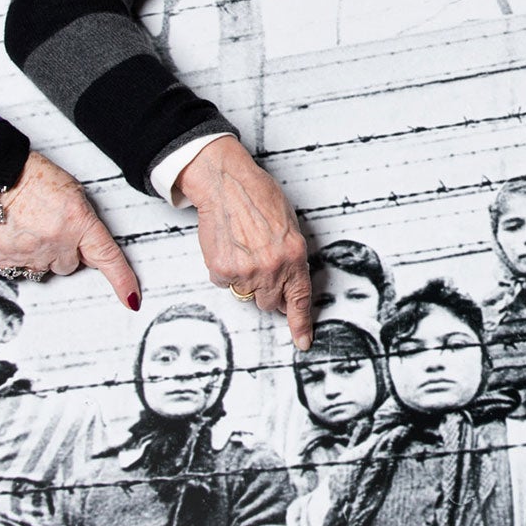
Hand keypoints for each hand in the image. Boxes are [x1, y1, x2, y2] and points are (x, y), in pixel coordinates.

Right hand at [0, 152, 140, 308]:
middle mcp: (56, 241)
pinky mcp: (5, 259)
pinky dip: (18, 254)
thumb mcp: (71, 193)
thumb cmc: (31, 177)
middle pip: (70, 265)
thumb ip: (81, 223)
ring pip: (43, 267)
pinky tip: (14, 233)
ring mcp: (30, 253)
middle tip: (50, 228)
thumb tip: (84, 243)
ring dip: (40, 254)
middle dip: (64, 251)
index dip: (122, 280)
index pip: (107, 257)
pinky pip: (18, 267)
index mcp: (78, 222)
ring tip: (29, 228)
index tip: (131, 298)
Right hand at [177, 137, 312, 348]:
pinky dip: (224, 269)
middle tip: (259, 264)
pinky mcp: (223, 270)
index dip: (300, 325)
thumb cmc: (257, 198)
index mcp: (294, 256)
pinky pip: (224, 283)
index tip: (303, 341)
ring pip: (245, 294)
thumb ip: (290, 259)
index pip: (300, 299)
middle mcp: (273, 268)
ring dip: (244, 279)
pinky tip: (227, 247)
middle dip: (266, 289)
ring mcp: (247, 271)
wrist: (226, 184)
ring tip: (242, 248)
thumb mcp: (288, 227)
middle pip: (269, 302)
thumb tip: (287, 285)